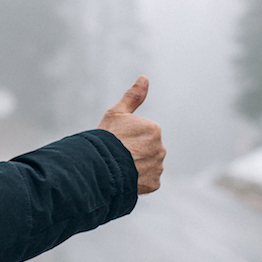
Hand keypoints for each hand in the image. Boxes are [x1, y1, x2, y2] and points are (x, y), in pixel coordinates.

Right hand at [98, 76, 164, 193]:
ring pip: (148, 166)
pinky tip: (126, 178)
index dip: (128, 138)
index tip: (117, 141)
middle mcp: (161, 148)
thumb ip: (133, 96)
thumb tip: (144, 78)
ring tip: (120, 167)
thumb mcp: (117, 113)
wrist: (100, 166)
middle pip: (147, 150)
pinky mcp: (154, 184)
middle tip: (117, 155)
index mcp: (154, 129)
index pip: (143, 134)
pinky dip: (138, 180)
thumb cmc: (106, 138)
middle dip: (134, 153)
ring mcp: (158, 167)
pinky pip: (148, 181)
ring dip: (137, 167)